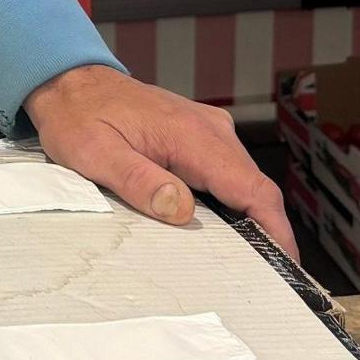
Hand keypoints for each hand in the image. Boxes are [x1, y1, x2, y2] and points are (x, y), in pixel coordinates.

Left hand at [24, 64, 294, 255]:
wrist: (72, 82)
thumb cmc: (80, 116)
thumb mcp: (95, 154)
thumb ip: (138, 180)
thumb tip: (181, 209)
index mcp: (192, 135)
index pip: (252, 187)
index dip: (275, 229)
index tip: (286, 265)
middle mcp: (210, 130)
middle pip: (255, 188)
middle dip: (266, 232)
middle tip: (263, 278)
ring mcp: (209, 130)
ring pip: (244, 181)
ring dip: (249, 218)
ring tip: (245, 261)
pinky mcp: (201, 135)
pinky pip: (228, 173)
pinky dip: (232, 202)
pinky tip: (221, 229)